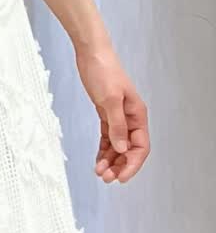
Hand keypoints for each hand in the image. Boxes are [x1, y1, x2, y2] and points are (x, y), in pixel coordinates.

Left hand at [75, 41, 149, 184]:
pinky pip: (107, 138)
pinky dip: (103, 151)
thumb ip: (117, 126)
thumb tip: (122, 148)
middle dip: (119, 165)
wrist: (91, 54)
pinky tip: (97, 161)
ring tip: (99, 172)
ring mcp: (119, 116)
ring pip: (118, 146)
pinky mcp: (106, 114)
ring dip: (110, 161)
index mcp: (137, 114)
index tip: (120, 177)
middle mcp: (131, 117)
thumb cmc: (103, 72)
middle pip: (130, 149)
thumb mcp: (110, 100)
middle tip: (105, 178)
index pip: (141, 146)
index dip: (132, 164)